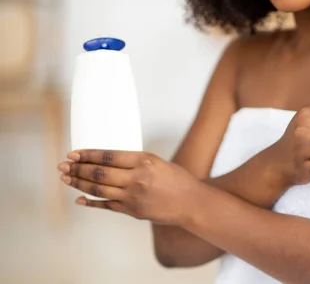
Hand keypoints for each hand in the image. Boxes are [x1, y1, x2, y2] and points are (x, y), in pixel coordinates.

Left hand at [57, 150, 200, 225]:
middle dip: (78, 169)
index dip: (88, 155)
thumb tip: (106, 161)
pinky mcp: (132, 211)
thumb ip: (134, 162)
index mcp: (144, 161)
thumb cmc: (177, 179)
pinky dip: (91, 203)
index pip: (108, 156)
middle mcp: (137, 178)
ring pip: (99, 190)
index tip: (74, 153)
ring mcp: (133, 197)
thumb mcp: (157, 162)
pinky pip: (106, 206)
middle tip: (63, 166)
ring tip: (66, 178)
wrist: (191, 203)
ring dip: (79, 184)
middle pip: (99, 174)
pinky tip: (79, 199)